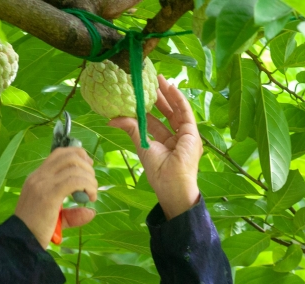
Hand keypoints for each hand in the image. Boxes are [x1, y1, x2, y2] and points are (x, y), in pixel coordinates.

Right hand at [14, 147, 97, 246]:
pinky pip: (74, 181)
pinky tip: (90, 197)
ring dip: (90, 179)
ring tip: (92, 194)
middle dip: (87, 166)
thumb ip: (71, 214)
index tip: (89, 170)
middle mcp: (39, 176)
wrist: (20, 242)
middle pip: (68, 155)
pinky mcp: (49, 195)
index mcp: (37, 177)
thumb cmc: (35, 231)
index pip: (59, 154)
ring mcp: (43, 184)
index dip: (78, 156)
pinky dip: (87, 186)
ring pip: (74, 167)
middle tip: (92, 184)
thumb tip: (91, 212)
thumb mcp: (55, 218)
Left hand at [110, 75, 201, 219]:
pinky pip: (186, 112)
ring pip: (176, 110)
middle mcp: (176, 138)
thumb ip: (131, 128)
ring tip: (159, 79)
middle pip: (167, 113)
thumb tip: (111, 119)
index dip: (148, 107)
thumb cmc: (158, 171)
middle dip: (159, 96)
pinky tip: (171, 87)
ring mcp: (185, 135)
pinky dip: (179, 99)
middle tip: (150, 80)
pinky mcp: (193, 133)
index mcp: (164, 143)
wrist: (172, 183)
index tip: (140, 93)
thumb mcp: (142, 145)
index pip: (156, 121)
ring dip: (169, 94)